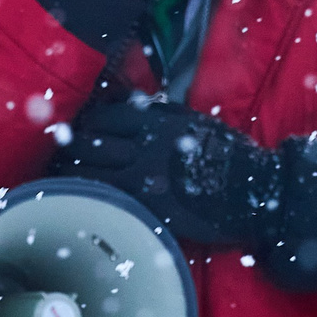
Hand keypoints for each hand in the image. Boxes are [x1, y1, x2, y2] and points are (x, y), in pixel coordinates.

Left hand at [52, 96, 316, 290]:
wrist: (257, 193)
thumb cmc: (232, 158)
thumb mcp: (197, 122)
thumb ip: (163, 116)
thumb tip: (133, 109)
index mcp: (158, 121)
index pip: (105, 116)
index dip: (87, 125)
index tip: (79, 134)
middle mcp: (145, 146)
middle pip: (90, 143)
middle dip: (70, 150)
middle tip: (60, 160)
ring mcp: (145, 179)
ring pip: (89, 172)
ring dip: (70, 176)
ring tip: (60, 182)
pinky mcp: (149, 208)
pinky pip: (105, 200)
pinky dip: (87, 199)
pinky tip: (79, 202)